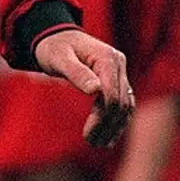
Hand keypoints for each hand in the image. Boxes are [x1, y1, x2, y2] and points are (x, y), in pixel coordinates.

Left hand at [33, 29, 132, 147]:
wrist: (56, 35)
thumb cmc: (53, 47)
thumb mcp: (59, 58)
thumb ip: (76, 73)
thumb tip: (95, 91)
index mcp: (107, 58)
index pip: (112, 95)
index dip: (102, 118)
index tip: (87, 136)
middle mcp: (118, 64)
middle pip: (121, 103)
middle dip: (108, 125)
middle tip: (91, 143)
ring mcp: (119, 72)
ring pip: (126, 105)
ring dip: (115, 126)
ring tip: (100, 144)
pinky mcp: (116, 79)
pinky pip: (123, 102)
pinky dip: (118, 120)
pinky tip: (109, 136)